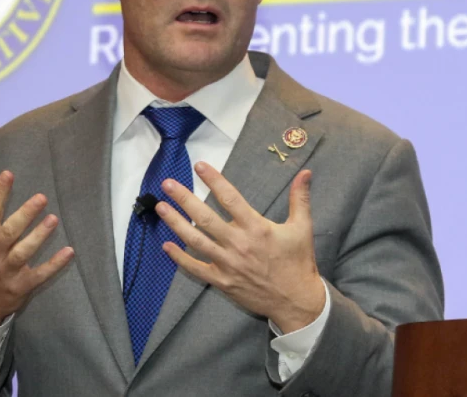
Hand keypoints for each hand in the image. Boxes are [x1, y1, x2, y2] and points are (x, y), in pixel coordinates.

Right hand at [0, 170, 74, 329]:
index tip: (9, 174)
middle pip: (9, 232)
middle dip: (24, 215)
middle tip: (42, 197)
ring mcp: (7, 270)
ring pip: (23, 252)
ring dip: (38, 236)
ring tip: (54, 219)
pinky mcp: (21, 285)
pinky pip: (40, 274)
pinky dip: (54, 264)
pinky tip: (69, 252)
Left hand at [155, 162, 325, 332]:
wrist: (295, 300)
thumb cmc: (298, 262)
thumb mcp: (302, 228)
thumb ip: (300, 198)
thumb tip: (305, 173)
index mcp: (256, 228)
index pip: (230, 198)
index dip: (214, 180)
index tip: (200, 166)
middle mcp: (238, 244)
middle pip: (205, 217)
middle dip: (184, 199)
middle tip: (168, 184)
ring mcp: (227, 264)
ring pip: (195, 240)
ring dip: (176, 223)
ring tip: (161, 208)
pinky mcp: (222, 281)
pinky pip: (196, 268)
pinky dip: (180, 258)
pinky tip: (166, 246)